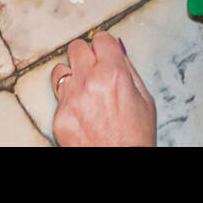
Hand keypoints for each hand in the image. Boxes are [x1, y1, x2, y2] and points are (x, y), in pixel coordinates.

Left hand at [50, 32, 156, 146]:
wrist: (120, 163)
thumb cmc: (136, 138)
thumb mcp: (145, 100)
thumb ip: (129, 70)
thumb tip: (117, 49)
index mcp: (113, 75)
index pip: (101, 39)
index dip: (105, 47)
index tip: (105, 53)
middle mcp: (89, 82)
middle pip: (77, 47)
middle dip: (87, 57)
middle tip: (94, 71)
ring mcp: (70, 98)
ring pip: (61, 69)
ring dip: (72, 76)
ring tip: (84, 92)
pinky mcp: (59, 115)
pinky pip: (58, 96)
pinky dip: (68, 101)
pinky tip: (81, 112)